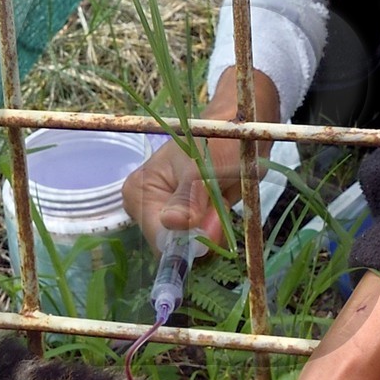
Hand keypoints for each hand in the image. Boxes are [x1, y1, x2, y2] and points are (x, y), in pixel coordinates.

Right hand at [124, 68, 279, 252]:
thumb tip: (173, 224)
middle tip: (219, 207)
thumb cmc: (217, 142)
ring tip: (220, 201)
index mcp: (139, 192)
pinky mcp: (187, 220)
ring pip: (189, 246)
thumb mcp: (202, 168)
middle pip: (173, 245)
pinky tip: (220, 207)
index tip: (212, 223)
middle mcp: (147, 207)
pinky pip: (200, 241)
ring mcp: (168, 215)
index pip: (158, 237)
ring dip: (211, 231)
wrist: (239, 132)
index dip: (187, 239)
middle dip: (201, 234)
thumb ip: (188, 198)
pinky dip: (216, 231)